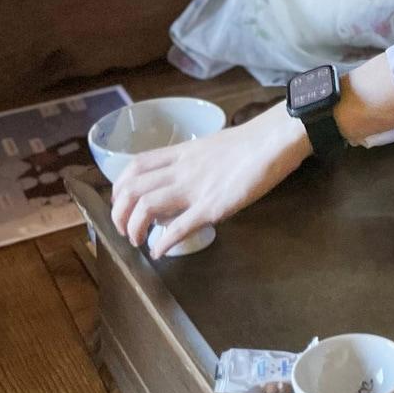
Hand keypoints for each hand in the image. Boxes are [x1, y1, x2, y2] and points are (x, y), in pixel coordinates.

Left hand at [111, 102, 310, 257]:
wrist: (274, 140)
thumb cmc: (251, 142)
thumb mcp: (212, 147)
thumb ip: (194, 164)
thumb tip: (186, 181)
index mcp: (181, 153)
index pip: (135, 166)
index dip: (119, 188)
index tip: (123, 204)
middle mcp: (181, 169)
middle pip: (132, 188)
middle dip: (119, 214)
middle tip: (125, 230)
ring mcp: (194, 188)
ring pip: (146, 206)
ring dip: (134, 229)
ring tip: (138, 242)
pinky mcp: (212, 206)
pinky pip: (178, 227)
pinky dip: (163, 243)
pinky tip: (159, 252)